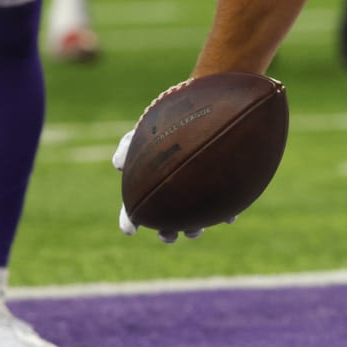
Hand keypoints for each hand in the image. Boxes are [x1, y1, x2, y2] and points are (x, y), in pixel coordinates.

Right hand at [110, 125, 234, 242]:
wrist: (212, 109)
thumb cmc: (172, 121)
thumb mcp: (146, 130)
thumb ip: (128, 144)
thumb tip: (118, 165)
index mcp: (154, 179)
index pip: (137, 204)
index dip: (129, 219)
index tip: (130, 230)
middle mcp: (176, 185)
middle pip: (168, 218)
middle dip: (166, 232)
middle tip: (169, 236)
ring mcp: (201, 185)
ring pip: (196, 217)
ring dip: (194, 229)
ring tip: (194, 231)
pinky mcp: (225, 182)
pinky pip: (227, 203)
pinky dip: (227, 214)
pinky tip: (228, 218)